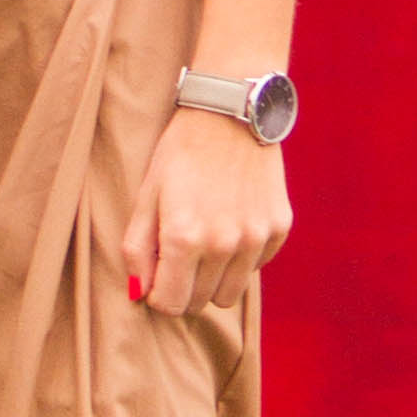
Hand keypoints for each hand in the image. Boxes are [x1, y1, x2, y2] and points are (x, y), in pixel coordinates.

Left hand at [126, 107, 291, 326]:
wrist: (232, 112)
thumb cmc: (181, 153)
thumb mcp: (147, 195)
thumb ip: (137, 250)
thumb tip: (140, 294)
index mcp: (184, 237)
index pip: (170, 304)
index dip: (158, 294)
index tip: (158, 275)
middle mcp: (223, 244)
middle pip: (200, 303)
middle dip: (185, 288)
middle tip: (180, 256)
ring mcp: (255, 237)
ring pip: (230, 294)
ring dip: (214, 279)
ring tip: (206, 243)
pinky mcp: (278, 228)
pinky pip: (255, 267)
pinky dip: (241, 258)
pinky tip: (232, 223)